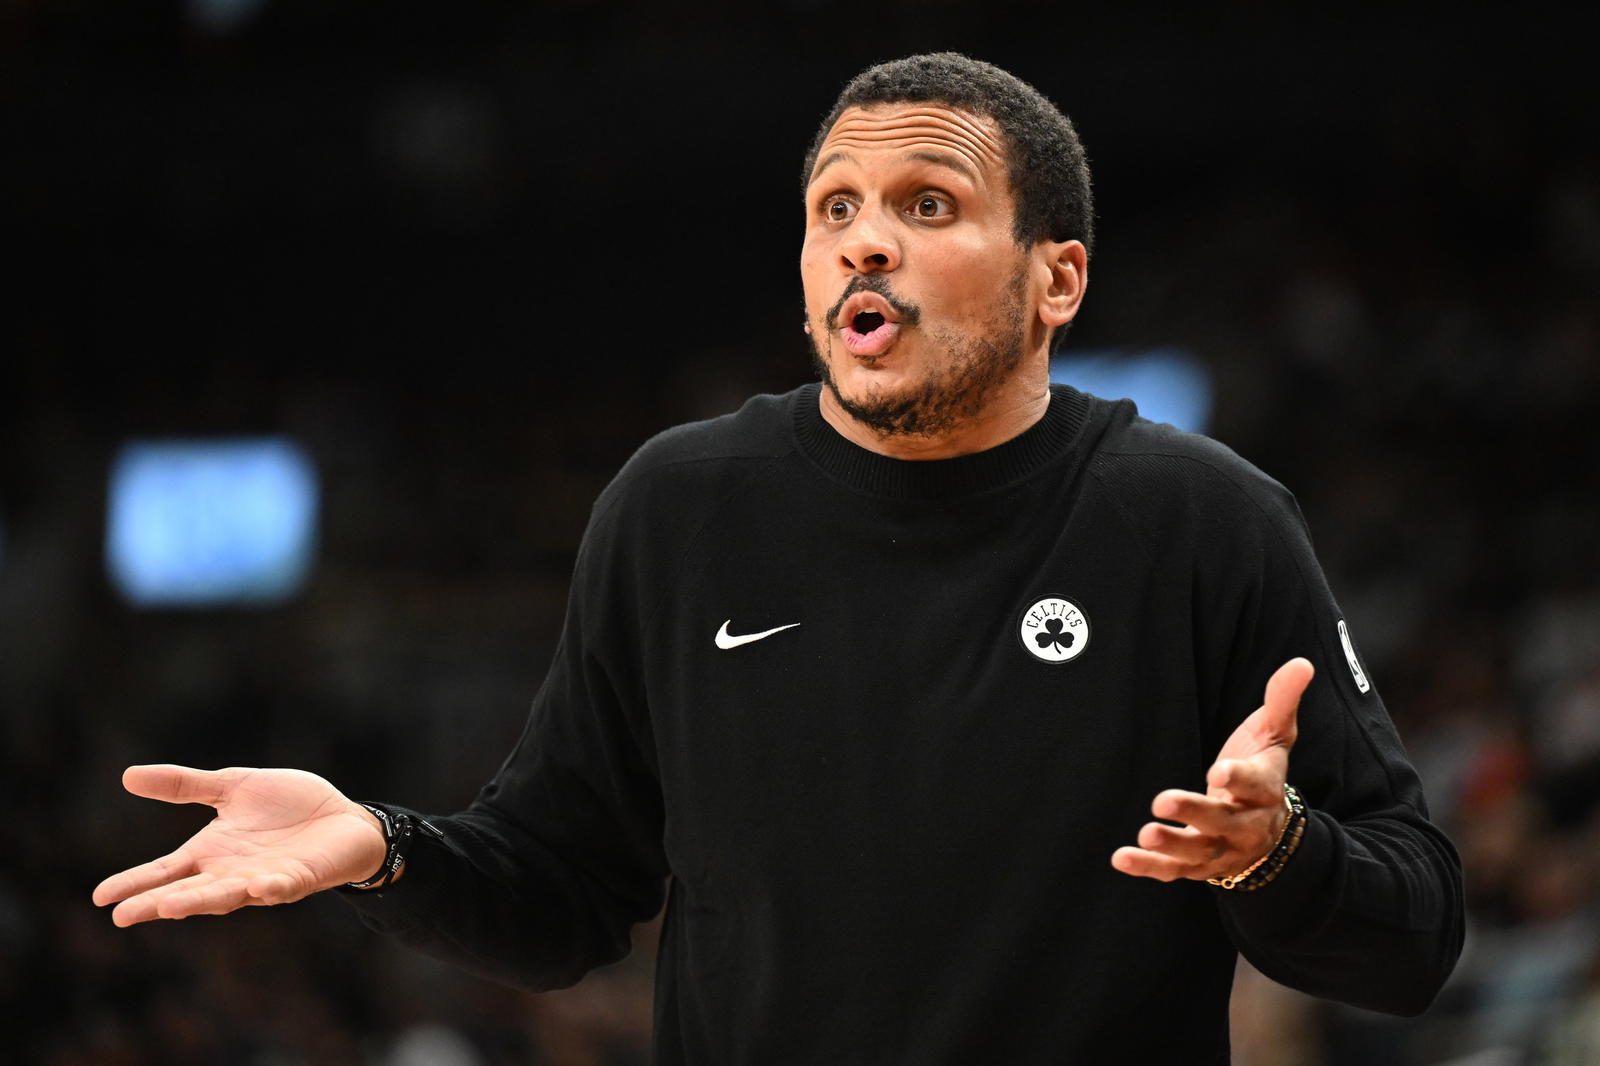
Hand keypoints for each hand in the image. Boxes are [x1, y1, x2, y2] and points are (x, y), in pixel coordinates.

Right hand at [92, 765, 387, 925]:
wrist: (345, 818)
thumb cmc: (289, 806)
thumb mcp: (233, 788)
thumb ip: (186, 786)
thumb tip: (127, 776)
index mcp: (213, 853)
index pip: (167, 871)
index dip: (136, 883)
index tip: (100, 897)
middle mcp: (233, 873)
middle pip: (189, 892)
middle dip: (159, 902)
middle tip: (124, 915)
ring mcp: (265, 879)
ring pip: (230, 895)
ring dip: (203, 901)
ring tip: (171, 906)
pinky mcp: (300, 878)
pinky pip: (283, 887)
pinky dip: (270, 889)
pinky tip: (258, 888)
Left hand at [1111, 658, 1312, 883]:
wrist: (1269, 834)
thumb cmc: (1263, 774)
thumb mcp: (1274, 737)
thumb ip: (1280, 702)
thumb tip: (1302, 663)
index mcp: (1265, 790)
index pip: (1256, 785)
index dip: (1239, 779)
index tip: (1219, 772)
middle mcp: (1246, 825)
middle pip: (1222, 821)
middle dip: (1195, 812)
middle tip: (1163, 801)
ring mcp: (1221, 849)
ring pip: (1198, 852)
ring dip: (1171, 846)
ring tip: (1146, 833)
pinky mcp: (1198, 867)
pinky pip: (1173, 872)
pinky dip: (1148, 868)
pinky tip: (1120, 858)